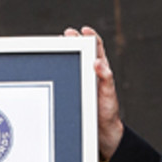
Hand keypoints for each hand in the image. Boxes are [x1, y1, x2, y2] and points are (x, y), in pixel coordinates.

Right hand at [64, 26, 122, 159]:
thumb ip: (106, 78)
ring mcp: (80, 81)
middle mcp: (90, 73)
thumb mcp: (108, 94)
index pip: (97, 48)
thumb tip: (98, 62)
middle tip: (67, 34)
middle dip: (74, 40)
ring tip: (58, 45)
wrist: (102, 131)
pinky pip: (65, 76)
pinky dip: (59, 69)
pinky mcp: (73, 90)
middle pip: (81, 52)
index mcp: (101, 71)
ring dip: (65, 53)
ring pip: (72, 63)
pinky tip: (52, 65)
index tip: (84, 30)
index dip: (91, 37)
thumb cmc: (108, 111)